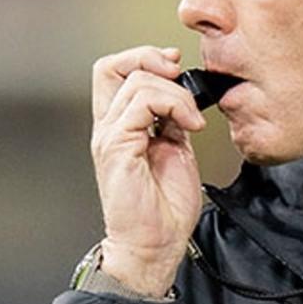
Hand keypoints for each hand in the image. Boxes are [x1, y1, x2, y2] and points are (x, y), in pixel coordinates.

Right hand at [90, 46, 206, 295]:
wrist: (154, 244)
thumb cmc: (163, 208)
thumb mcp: (177, 152)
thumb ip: (173, 122)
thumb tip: (184, 99)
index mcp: (121, 126)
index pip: (115, 71)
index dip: (146, 59)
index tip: (179, 71)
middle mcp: (109, 127)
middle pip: (111, 66)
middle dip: (151, 60)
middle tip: (180, 78)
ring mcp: (110, 136)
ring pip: (136, 82)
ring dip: (176, 93)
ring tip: (192, 120)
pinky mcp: (117, 148)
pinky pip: (141, 105)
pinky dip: (173, 106)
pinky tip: (189, 127)